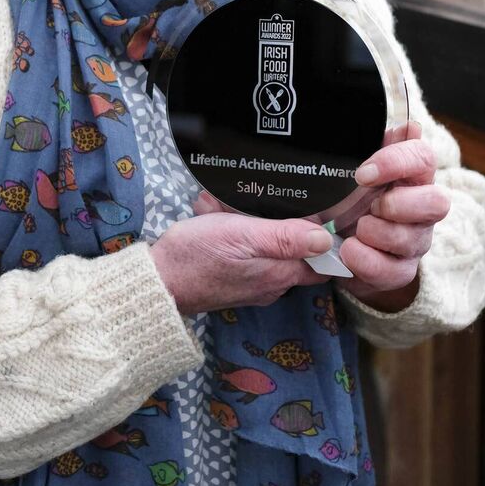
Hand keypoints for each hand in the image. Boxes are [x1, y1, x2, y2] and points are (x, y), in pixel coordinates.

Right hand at [149, 197, 331, 315]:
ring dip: (249, 222)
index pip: (324, 262)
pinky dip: (232, 231)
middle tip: (258, 201)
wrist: (157, 281)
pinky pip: (243, 250)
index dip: (326, 237)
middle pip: (293, 248)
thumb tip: (326, 239)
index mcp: (280, 273)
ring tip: (223, 207)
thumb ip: (285, 237)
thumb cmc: (198, 255)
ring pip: (265, 244)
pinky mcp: (233, 278)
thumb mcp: (243, 236)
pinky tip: (213, 215)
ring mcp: (251, 283)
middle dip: (279, 221)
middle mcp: (271, 283)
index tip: (320, 212)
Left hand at [338, 121, 450, 309]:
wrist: (339, 243)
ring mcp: (415, 241)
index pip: (423, 158)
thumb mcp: (359, 170)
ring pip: (412, 239)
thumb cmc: (353, 198)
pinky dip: (367, 261)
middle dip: (400, 205)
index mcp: (413, 176)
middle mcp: (423, 208)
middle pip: (437, 202)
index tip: (363, 173)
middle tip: (371, 206)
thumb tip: (407, 125)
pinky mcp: (402, 271)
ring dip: (378, 233)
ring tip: (355, 229)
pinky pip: (394, 271)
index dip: (396, 162)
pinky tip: (349, 251)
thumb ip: (378, 145)